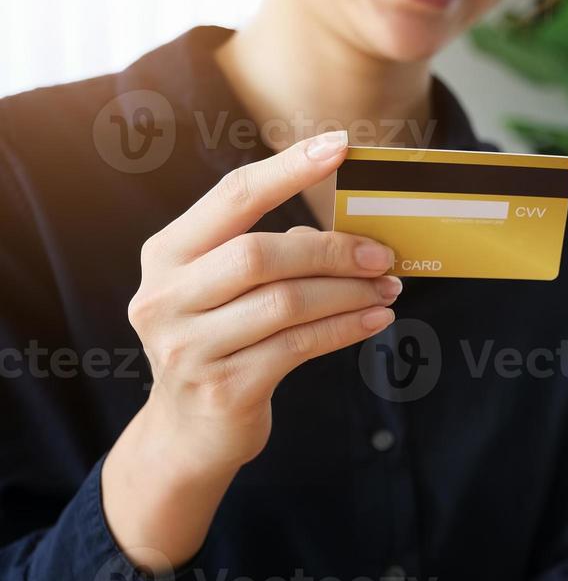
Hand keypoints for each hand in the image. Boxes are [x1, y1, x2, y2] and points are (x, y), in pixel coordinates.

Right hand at [102, 130, 398, 573]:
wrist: (189, 435)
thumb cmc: (221, 345)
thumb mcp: (224, 293)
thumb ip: (268, 255)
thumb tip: (345, 232)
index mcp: (166, 256)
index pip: (232, 195)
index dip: (290, 169)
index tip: (341, 145)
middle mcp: (166, 296)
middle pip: (261, 253)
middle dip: (332, 249)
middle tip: (382, 252)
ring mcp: (188, 346)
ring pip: (286, 303)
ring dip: (349, 292)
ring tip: (388, 287)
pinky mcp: (223, 387)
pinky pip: (299, 347)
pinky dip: (346, 328)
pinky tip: (377, 320)